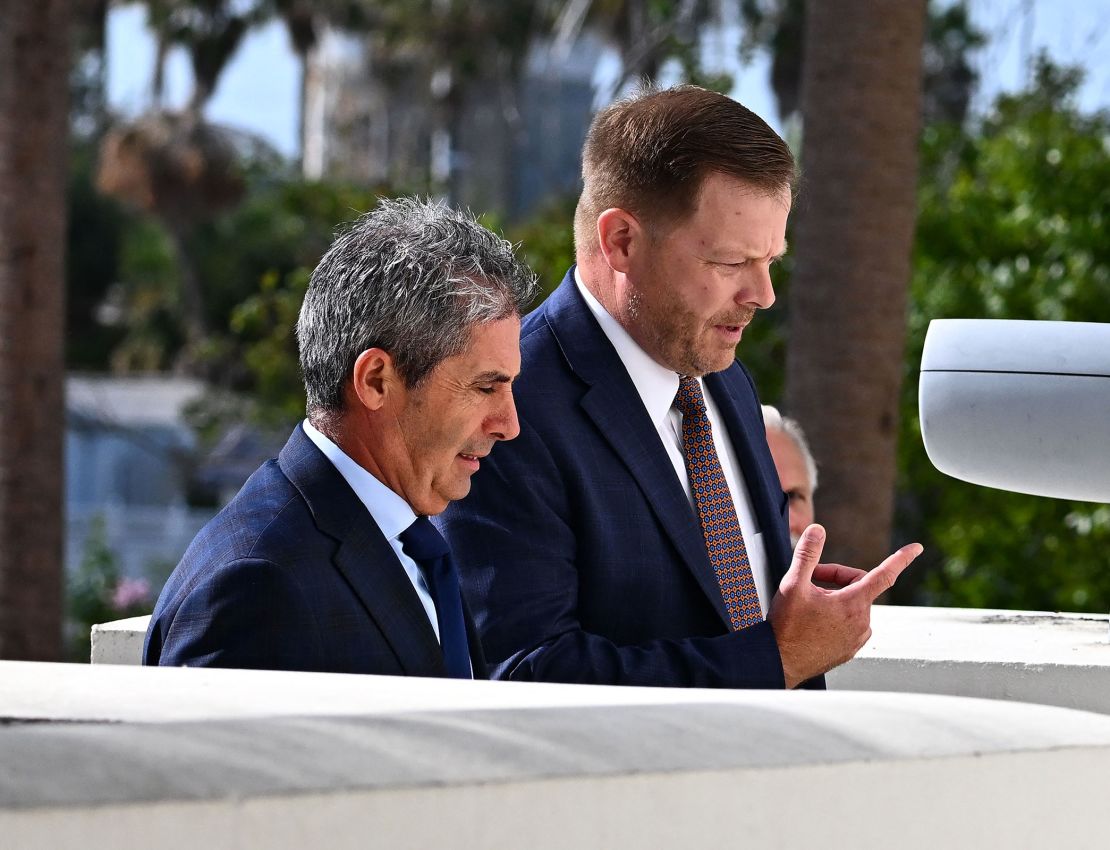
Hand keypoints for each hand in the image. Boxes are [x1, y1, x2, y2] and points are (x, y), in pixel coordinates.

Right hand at [768, 524, 922, 688]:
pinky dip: (835, 616)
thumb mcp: (793, 584)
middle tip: (811, 580)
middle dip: (836, 578)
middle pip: (858, 586)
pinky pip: (849, 624)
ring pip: (853, 605)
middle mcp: (861, 622)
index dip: (901, 558)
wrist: (779, 661)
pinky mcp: (849, 650)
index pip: (884, 574)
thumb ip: (807, 554)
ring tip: (809, 604)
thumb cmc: (786, 627)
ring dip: (834, 598)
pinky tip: (813, 620)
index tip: (916, 548)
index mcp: (853, 604)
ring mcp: (857, 638)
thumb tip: (817, 531)